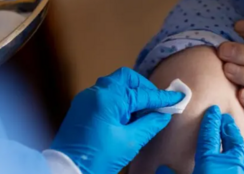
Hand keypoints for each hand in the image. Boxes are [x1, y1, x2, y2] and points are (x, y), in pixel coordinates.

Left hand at [51, 67, 184, 173]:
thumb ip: (150, 124)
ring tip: (143, 112)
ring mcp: (86, 99)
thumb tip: (164, 114)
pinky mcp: (81, 107)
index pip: (141, 94)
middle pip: (125, 78)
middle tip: (156, 102)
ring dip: (131, 94)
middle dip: (143, 88)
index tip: (177, 98)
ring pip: (114, 85)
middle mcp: (95, 93)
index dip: (161, 97)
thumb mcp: (130, 142)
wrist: (65, 170)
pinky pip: (105, 95)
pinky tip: (127, 116)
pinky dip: (119, 100)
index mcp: (107, 99)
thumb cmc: (98, 158)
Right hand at [156, 106, 243, 173]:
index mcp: (210, 162)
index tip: (213, 111)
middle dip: (228, 128)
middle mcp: (231, 165)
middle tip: (225, 119)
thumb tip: (163, 168)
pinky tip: (242, 165)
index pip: (210, 135)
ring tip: (235, 142)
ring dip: (239, 145)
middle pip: (232, 140)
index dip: (210, 122)